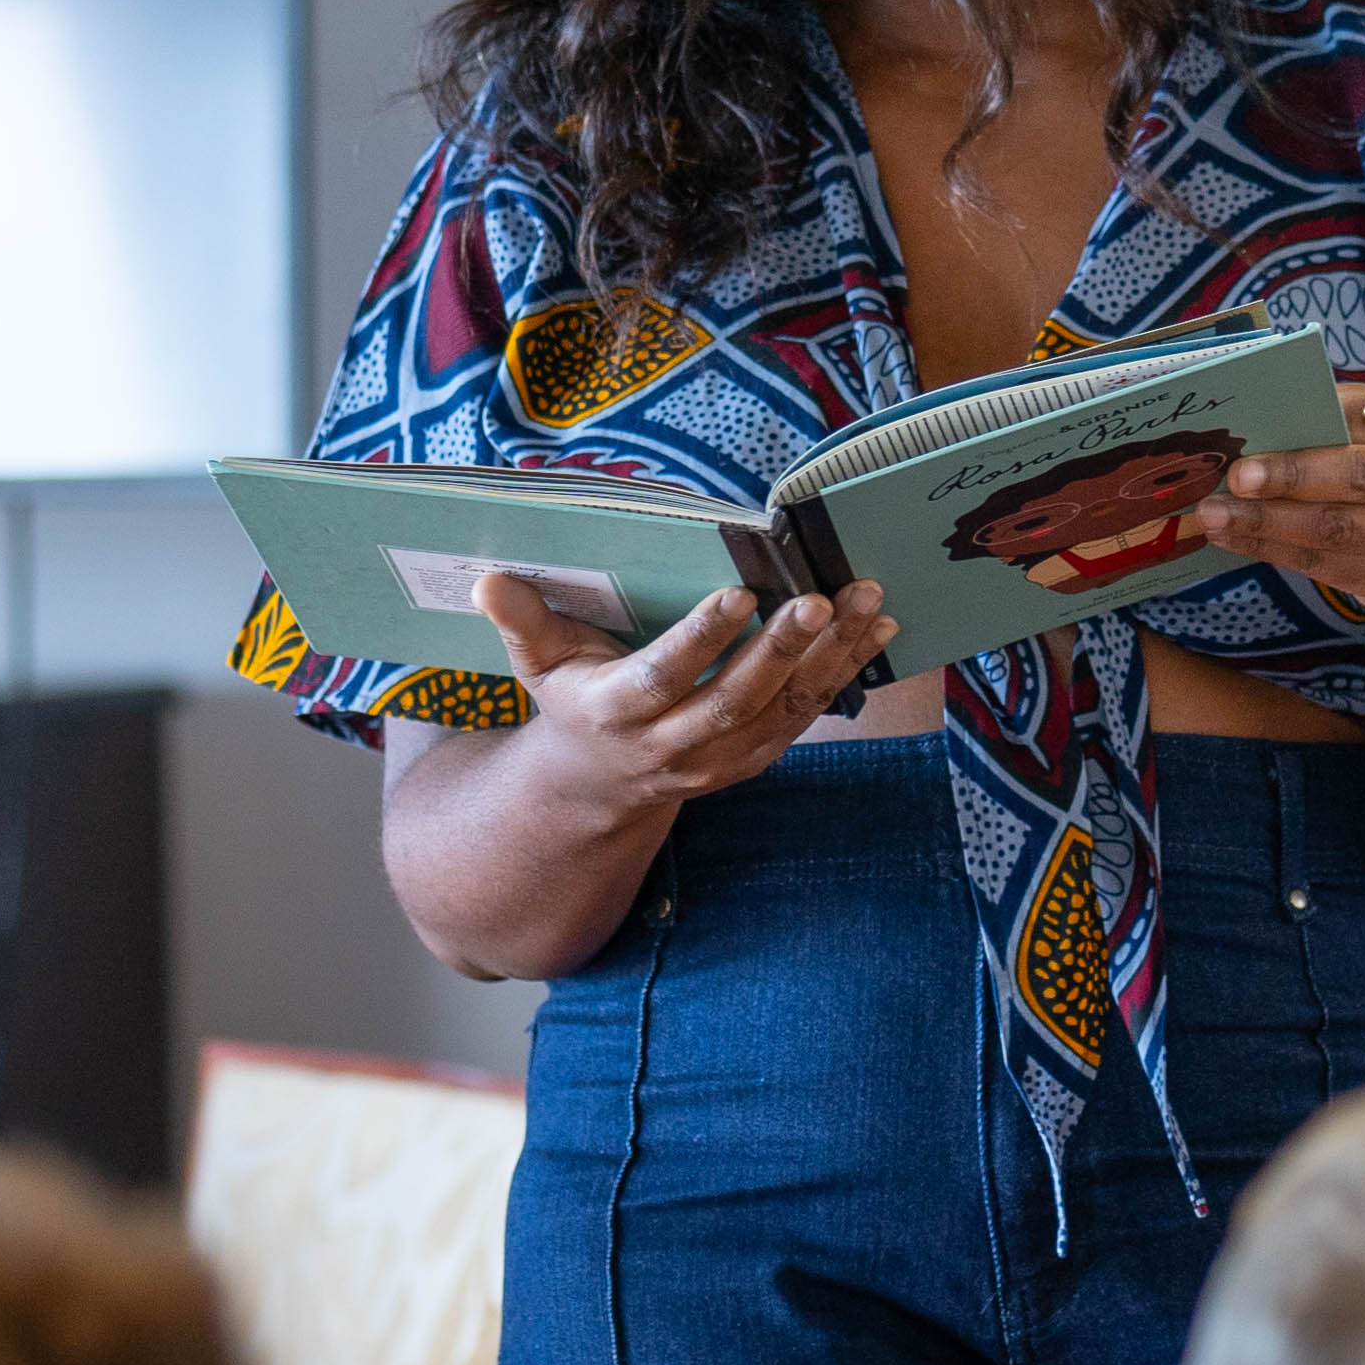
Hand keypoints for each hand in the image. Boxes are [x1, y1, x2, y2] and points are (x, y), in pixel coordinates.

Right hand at [477, 572, 894, 821]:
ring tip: (867, 601)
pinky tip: (876, 630)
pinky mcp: (753, 759)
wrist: (598, 785)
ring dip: (830, 658)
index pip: (663, 677)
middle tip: (820, 597)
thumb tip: (487, 579)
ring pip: (783, 710)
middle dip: (780, 650)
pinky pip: (806, 716)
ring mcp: (719, 759)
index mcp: (616, 714)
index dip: (701, 639)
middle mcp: (671, 745)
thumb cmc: (570, 701)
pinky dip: (845, 673)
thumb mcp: (536, 664)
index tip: (739, 593)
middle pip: (735, 700)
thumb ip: (521, 621)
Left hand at [1187, 385, 1364, 617]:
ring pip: (1335, 529)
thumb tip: (1264, 415)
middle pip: (1356, 476)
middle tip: (1235, 475)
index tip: (1258, 422)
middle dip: (1289, 476)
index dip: (1311, 420)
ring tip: (1215, 514)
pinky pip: (1325, 566)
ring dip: (1265, 523)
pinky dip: (1272, 551)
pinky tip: (1234, 540)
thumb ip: (1349, 419)